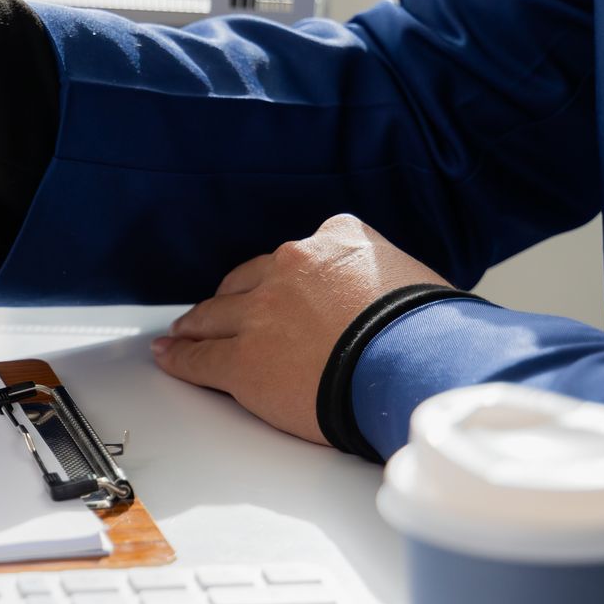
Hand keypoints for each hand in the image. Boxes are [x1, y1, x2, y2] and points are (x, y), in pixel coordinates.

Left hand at [151, 215, 450, 443]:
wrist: (416, 363)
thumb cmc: (432, 332)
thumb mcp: (419, 281)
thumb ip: (388, 283)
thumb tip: (398, 306)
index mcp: (338, 239)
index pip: (300, 255)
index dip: (286, 279)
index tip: (283, 290)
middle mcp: (292, 266)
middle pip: (248, 282)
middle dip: (234, 298)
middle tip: (222, 311)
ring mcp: (262, 311)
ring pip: (216, 316)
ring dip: (197, 324)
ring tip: (184, 332)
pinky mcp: (244, 358)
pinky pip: (200, 358)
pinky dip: (181, 358)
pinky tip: (171, 357)